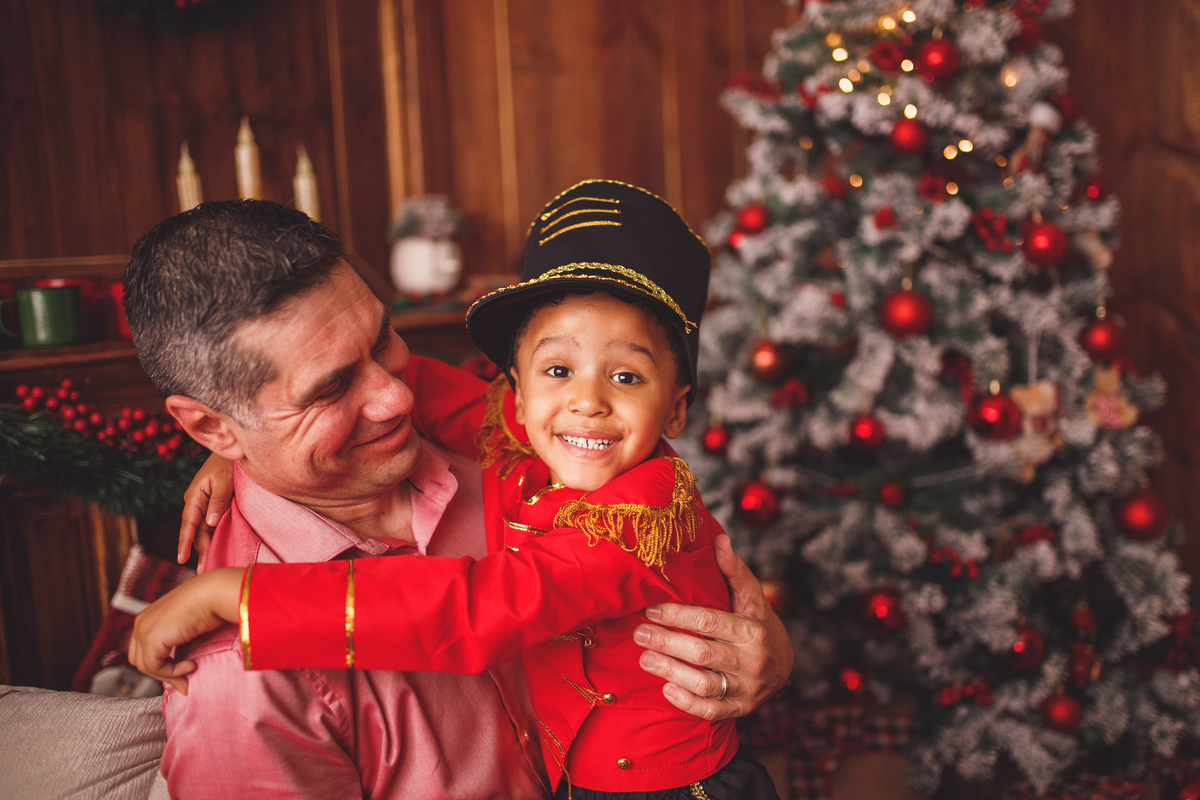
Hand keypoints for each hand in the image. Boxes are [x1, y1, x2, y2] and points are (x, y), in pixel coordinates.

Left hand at [128, 566, 243, 693]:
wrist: (214, 593)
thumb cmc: (209, 604)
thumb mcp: (187, 624)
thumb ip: (178, 639)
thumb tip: (182, 662)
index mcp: (147, 617)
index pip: (143, 650)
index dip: (161, 665)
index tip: (183, 674)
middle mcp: (141, 623)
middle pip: (140, 660)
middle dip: (161, 673)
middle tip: (184, 681)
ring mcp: (143, 630)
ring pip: (145, 667)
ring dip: (169, 674)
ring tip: (190, 669)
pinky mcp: (151, 639)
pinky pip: (155, 668)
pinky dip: (173, 672)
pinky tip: (191, 665)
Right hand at [179, 453, 234, 571]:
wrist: (233, 448)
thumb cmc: (229, 462)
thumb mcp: (224, 480)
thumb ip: (218, 500)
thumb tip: (209, 523)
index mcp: (195, 495)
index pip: (189, 523)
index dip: (185, 542)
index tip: (181, 559)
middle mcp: (195, 501)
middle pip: (196, 530)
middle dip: (197, 550)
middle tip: (202, 571)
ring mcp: (202, 503)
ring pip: (202, 529)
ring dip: (204, 546)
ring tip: (205, 566)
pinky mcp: (212, 504)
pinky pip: (209, 523)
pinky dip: (210, 536)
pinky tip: (213, 548)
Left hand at [634, 534, 792, 720]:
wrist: (787, 667)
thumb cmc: (760, 626)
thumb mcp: (753, 598)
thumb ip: (734, 571)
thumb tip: (719, 539)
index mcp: (752, 630)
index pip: (709, 621)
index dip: (677, 615)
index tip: (650, 610)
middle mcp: (751, 660)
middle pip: (702, 653)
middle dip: (666, 642)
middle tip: (638, 633)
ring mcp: (746, 688)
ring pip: (703, 683)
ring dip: (670, 672)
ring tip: (645, 659)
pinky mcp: (740, 709)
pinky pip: (711, 710)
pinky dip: (687, 702)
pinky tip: (666, 689)